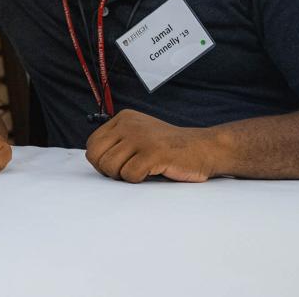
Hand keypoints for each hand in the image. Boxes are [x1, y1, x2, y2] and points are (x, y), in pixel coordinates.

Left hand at [85, 109, 224, 182]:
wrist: (205, 148)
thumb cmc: (169, 149)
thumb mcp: (139, 137)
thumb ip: (117, 143)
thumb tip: (93, 160)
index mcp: (123, 119)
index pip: (92, 144)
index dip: (100, 161)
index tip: (118, 166)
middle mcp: (129, 124)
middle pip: (96, 156)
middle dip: (108, 171)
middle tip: (127, 172)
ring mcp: (141, 137)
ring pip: (110, 166)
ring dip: (123, 176)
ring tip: (141, 171)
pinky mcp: (153, 152)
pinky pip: (129, 175)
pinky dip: (138, 180)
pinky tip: (153, 172)